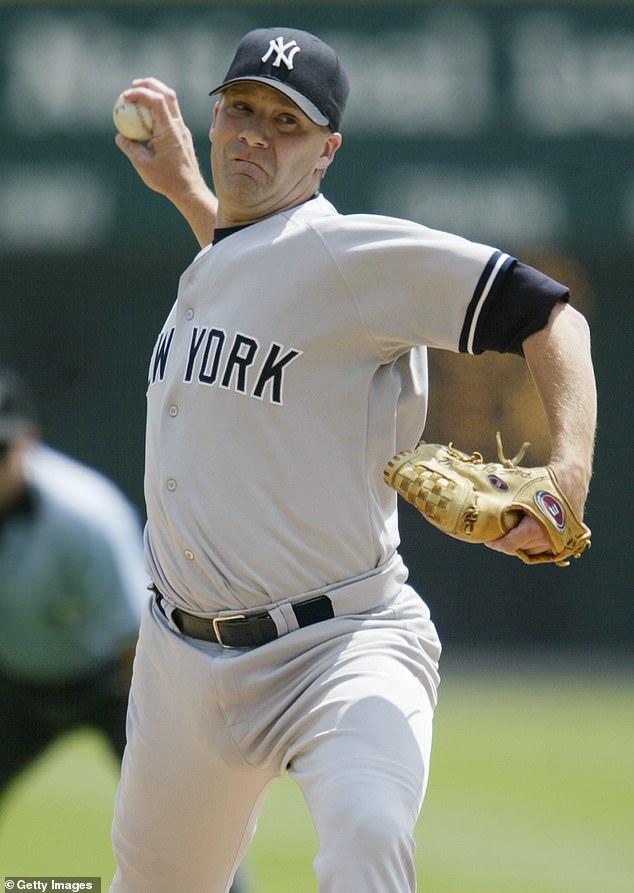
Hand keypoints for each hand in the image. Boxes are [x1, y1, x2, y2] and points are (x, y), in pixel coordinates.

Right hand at [114, 78, 217, 245]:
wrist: (189, 190)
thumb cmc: (167, 180)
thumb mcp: (142, 164)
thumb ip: (130, 148)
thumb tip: (120, 136)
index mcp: (169, 130)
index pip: (156, 100)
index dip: (140, 93)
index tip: (125, 96)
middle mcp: (178, 126)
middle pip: (167, 94)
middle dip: (149, 84)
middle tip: (133, 85)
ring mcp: (182, 130)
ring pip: (170, 102)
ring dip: (155, 94)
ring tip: (138, 97)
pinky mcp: (182, 135)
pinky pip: (169, 115)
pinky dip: (157, 109)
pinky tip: (145, 117)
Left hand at [484, 459, 587, 559]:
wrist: (571, 476)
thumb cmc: (542, 481)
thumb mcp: (519, 489)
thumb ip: (502, 501)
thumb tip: (480, 500)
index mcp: (535, 530)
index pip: (509, 546)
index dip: (496, 543)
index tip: (488, 539)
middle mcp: (549, 539)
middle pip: (521, 549)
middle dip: (508, 542)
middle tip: (498, 533)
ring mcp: (560, 541)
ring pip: (534, 550)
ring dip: (523, 544)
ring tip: (513, 532)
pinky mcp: (568, 539)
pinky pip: (547, 548)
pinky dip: (536, 543)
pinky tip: (528, 533)